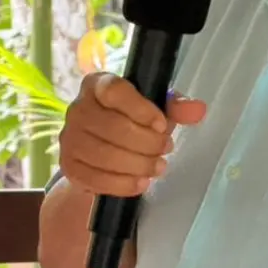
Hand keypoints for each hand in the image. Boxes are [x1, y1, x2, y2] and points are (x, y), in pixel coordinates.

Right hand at [57, 74, 205, 196]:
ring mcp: (69, 138)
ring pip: (105, 155)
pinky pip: (95, 178)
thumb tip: (198, 110)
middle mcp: (78, 108)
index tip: (162, 125)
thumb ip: (176, 107)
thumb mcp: (154, 109)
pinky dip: (123, 184)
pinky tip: (141, 182)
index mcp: (98, 84)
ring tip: (158, 167)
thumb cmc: (132, 121)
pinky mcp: (69, 166)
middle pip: (113, 128)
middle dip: (147, 142)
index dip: (141, 109)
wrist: (102, 149)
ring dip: (138, 165)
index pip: (115, 91)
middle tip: (166, 148)